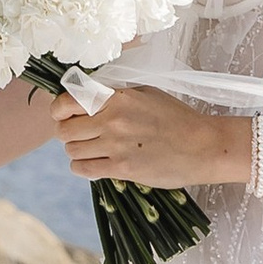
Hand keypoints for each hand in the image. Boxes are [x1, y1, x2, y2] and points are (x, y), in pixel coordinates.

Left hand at [54, 84, 238, 191]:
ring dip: (77, 152)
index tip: (63, 116)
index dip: (58, 110)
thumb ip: (115, 96)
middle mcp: (112, 119)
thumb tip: (87, 99)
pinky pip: (83, 169)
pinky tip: (95, 164)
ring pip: (72, 150)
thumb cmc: (178, 119)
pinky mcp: (122, 168)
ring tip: (93, 150)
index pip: (68, 101)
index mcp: (118, 97)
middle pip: (65, 130)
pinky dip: (83, 167)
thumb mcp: (146, 94)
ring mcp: (116, 145)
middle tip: (79, 136)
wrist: (203, 146)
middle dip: (67, 134)